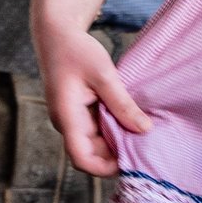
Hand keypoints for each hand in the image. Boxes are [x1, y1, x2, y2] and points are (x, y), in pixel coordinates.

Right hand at [33, 0, 147, 176]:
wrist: (56, 34)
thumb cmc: (76, 50)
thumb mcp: (104, 74)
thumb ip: (122, 104)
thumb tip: (144, 129)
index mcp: (66, 116)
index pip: (81, 158)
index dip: (104, 168)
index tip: (130, 162)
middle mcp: (66, 123)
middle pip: (91, 154)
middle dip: (116, 156)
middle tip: (145, 147)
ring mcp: (71, 119)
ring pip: (95, 143)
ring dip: (116, 142)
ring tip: (142, 134)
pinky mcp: (78, 113)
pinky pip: (96, 130)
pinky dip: (113, 130)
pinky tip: (132, 122)